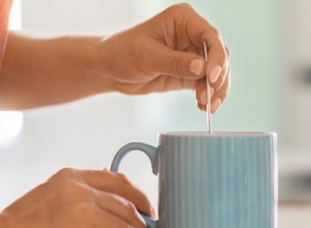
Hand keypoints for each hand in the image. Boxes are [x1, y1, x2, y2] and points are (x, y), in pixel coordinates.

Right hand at [0, 168, 154, 227]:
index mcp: (73, 177)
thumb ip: (81, 190)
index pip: (120, 181)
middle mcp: (79, 189)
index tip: (149, 213)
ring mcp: (81, 212)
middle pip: (130, 208)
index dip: (140, 198)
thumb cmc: (19, 225)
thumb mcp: (51, 194)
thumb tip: (111, 184)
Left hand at [100, 3, 229, 112]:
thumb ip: (176, 63)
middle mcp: (191, 35)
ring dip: (215, 89)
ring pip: (215, 71)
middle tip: (209, 97)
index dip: (216, 57)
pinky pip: (204, 84)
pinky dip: (207, 95)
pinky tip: (204, 106)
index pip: (209, 36)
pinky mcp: (187, 73)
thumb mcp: (148, 57)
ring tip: (208, 106)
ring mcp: (190, 55)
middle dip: (217, 77)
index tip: (210, 77)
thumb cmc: (123, 53)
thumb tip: (203, 69)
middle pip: (218, 55)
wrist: (111, 69)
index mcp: (183, 20)